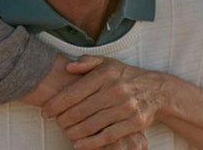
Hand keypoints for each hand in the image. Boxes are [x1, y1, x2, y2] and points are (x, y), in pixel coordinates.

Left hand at [42, 55, 168, 149]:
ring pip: (91, 125)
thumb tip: (68, 67)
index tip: (45, 112)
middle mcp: (116, 90)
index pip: (73, 93)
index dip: (55, 105)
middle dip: (63, 121)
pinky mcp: (135, 122)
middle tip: (57, 124)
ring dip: (73, 133)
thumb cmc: (126, 76)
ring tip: (66, 133)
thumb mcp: (108, 63)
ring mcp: (126, 107)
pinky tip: (79, 145)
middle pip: (79, 111)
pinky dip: (91, 143)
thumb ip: (87, 62)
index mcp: (106, 75)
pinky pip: (108, 136)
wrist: (157, 89)